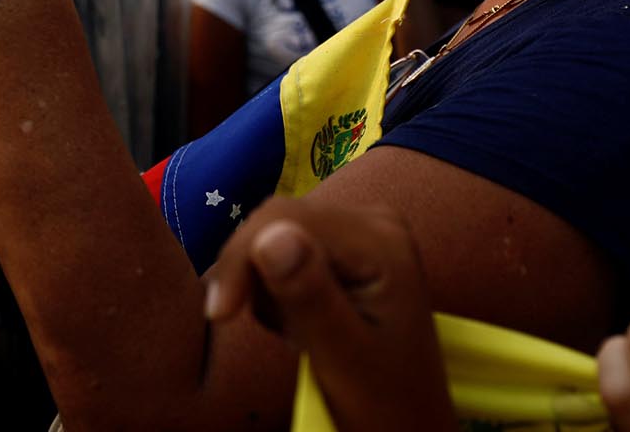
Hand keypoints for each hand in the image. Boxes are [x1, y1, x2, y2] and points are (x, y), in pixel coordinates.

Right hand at [205, 198, 453, 430]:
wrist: (409, 422)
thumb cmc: (383, 400)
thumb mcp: (343, 355)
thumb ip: (309, 295)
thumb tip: (269, 235)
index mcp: (379, 241)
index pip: (283, 217)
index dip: (241, 258)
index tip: (220, 315)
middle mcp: (373, 219)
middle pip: (277, 219)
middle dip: (257, 277)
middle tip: (275, 333)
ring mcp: (362, 230)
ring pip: (274, 235)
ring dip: (269, 289)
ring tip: (301, 336)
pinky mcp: (347, 245)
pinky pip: (286, 249)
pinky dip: (278, 291)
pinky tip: (304, 324)